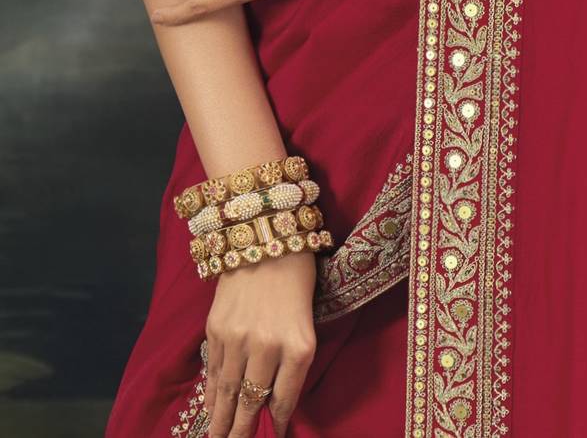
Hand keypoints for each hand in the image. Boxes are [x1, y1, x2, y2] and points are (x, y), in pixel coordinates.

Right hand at [204, 253, 316, 437]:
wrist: (266, 237)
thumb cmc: (297, 278)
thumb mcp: (307, 321)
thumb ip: (293, 361)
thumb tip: (273, 400)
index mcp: (298, 346)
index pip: (284, 401)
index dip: (277, 425)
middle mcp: (267, 347)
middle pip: (251, 402)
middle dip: (243, 432)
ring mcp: (238, 338)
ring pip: (228, 392)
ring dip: (222, 421)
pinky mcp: (216, 328)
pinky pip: (213, 370)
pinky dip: (211, 393)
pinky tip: (210, 409)